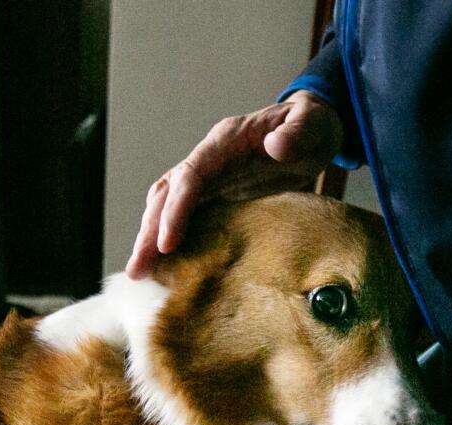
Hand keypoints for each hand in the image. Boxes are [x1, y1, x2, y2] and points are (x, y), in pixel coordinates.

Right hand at [125, 90, 342, 278]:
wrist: (312, 129)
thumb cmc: (313, 126)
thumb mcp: (314, 124)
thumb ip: (298, 133)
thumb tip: (277, 146)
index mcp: (226, 141)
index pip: (191, 176)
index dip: (176, 209)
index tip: (167, 242)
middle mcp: (208, 158)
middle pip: (167, 193)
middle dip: (149, 231)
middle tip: (137, 269)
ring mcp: (209, 176)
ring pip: (167, 205)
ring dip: (150, 238)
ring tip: (139, 273)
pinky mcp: (216, 194)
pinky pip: (184, 216)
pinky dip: (168, 238)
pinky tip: (165, 266)